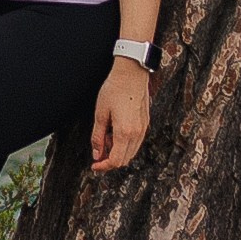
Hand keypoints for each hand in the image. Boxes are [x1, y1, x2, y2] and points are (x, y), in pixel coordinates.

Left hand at [91, 56, 150, 171]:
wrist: (131, 73)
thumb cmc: (115, 89)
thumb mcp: (100, 113)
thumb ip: (97, 137)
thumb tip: (96, 154)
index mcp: (124, 133)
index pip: (115, 160)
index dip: (103, 166)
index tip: (94, 166)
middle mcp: (137, 134)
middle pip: (124, 160)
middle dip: (110, 160)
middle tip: (98, 149)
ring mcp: (143, 129)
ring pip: (131, 152)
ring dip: (118, 151)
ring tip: (106, 136)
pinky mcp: (145, 123)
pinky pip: (136, 142)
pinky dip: (125, 144)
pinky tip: (115, 131)